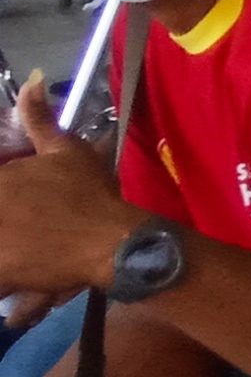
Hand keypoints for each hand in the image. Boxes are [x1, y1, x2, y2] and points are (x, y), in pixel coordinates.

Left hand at [0, 79, 138, 298]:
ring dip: (6, 253)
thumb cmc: (91, 193)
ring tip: (21, 256)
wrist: (113, 239)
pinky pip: (0, 287)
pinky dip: (13, 295)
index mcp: (1, 179)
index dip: (8, 196)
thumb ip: (41, 118)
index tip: (16, 208)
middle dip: (7, 226)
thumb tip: (33, 80)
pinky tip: (16, 296)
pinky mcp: (3, 272)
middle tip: (21, 231)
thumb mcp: (67, 151)